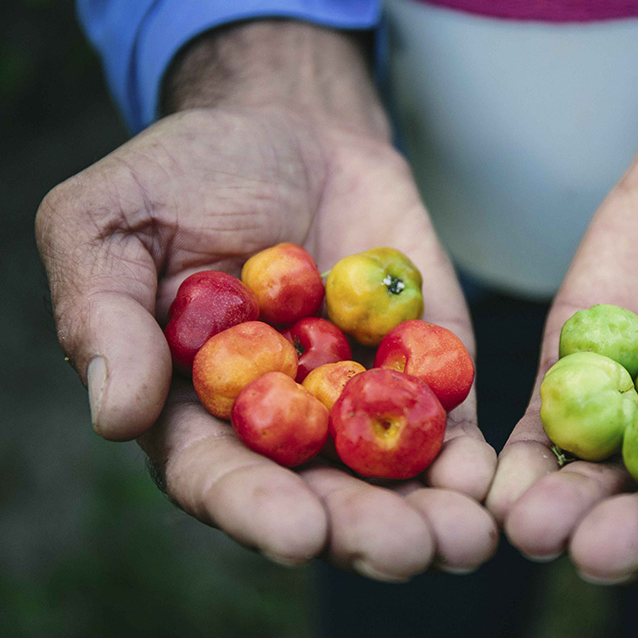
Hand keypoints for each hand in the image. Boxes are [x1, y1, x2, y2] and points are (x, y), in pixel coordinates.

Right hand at [36, 22, 496, 576]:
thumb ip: (102, 312)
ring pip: (392, 475)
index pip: (219, 477)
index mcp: (194, 409)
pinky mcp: (423, 368)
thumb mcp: (110, 222)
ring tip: (464, 537)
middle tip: (406, 551)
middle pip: (320, 495)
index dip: (255, 509)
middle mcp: (280, 424)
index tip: (297, 534)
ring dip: (430, 513)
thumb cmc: (186, 175)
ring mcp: (358, 399)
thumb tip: (115, 413)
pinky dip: (468, 453)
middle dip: (363, 529)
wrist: (291, 130)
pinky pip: (449, 419)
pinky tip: (492, 480)